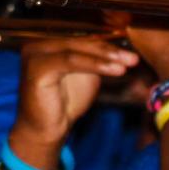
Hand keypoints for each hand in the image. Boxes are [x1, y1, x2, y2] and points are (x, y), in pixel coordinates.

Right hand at [14, 37, 138, 162]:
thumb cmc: (65, 103)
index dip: (108, 44)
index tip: (131, 52)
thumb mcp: (86, 75)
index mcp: (49, 43)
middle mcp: (38, 44)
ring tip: (127, 64)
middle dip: (110, 50)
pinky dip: (95, 65)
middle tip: (133, 58)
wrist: (46, 131)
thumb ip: (96, 58)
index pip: (83, 38)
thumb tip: (121, 45)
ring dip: (105, 57)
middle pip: (80, 42)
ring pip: (77, 50)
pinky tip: (115, 70)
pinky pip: (71, 61)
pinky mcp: (37, 67)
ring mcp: (35, 54)